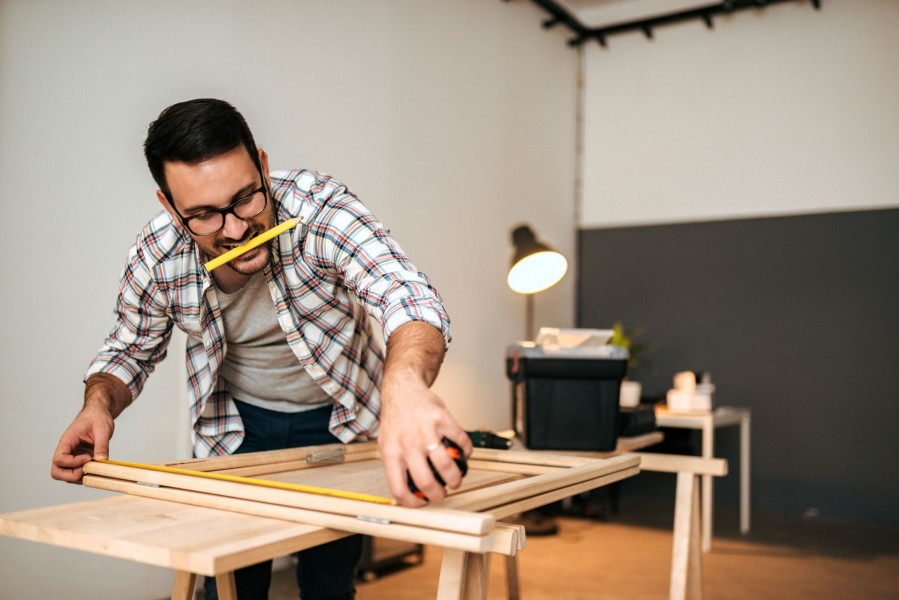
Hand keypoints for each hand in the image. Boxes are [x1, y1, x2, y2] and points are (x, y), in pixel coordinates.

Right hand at [50, 402, 114, 483]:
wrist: (99, 413)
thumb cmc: (98, 417)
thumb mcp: (103, 429)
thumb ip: (102, 445)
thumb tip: (102, 461)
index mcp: (67, 441)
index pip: (59, 459)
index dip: (73, 463)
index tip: (89, 457)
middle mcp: (66, 450)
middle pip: (56, 472)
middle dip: (71, 476)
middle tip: (88, 468)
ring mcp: (71, 456)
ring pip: (65, 475)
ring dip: (79, 476)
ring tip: (94, 465)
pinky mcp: (79, 459)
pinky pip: (76, 472)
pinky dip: (85, 474)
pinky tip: (96, 466)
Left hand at [378, 375, 471, 506]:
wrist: (403, 390)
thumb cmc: (396, 419)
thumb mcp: (386, 443)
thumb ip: (395, 465)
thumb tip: (406, 490)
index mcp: (391, 452)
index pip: (399, 487)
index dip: (413, 502)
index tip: (422, 503)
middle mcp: (408, 443)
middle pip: (426, 480)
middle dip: (438, 495)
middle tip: (443, 494)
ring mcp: (426, 431)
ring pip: (446, 464)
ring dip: (455, 478)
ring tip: (456, 480)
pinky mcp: (442, 419)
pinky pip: (461, 441)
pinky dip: (466, 452)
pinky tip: (464, 454)